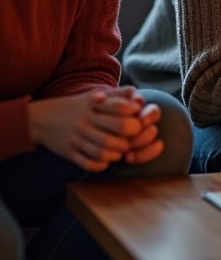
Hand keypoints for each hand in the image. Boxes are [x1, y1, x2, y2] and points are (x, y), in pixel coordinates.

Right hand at [28, 88, 156, 171]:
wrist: (42, 118)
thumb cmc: (77, 108)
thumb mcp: (95, 96)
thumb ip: (119, 95)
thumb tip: (140, 99)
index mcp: (94, 105)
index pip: (120, 107)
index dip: (133, 112)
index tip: (137, 116)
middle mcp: (86, 121)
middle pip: (117, 128)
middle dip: (131, 135)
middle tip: (132, 138)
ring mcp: (76, 138)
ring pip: (104, 149)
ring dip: (117, 153)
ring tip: (120, 151)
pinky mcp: (69, 152)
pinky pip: (87, 163)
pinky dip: (100, 165)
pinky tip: (106, 161)